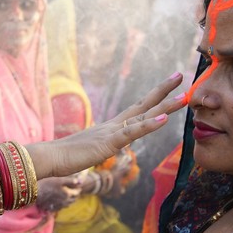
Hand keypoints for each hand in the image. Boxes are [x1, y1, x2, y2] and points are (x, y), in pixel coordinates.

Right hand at [28, 73, 184, 178]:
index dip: (154, 98)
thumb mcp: (89, 151)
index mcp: (111, 128)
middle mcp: (114, 126)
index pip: (137, 110)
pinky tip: (165, 119)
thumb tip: (102, 148)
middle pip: (143, 105)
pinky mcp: (108, 143)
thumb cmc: (64, 156)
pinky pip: (133, 132)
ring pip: (143, 116)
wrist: (49, 157)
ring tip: (184, 96)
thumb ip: (99, 147)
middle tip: (180, 75)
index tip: (168, 86)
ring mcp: (112, 133)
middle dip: (163, 91)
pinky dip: (149, 125)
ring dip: (165, 106)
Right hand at [36, 175, 80, 211]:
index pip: (77, 192)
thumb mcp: (59, 180)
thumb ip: (71, 181)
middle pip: (73, 200)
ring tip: (68, 196)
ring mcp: (58, 206)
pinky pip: (60, 208)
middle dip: (75, 195)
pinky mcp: (51, 208)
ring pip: (67, 204)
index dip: (78, 188)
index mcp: (68, 194)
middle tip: (74, 191)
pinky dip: (61, 205)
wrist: (34, 192)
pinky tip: (59, 202)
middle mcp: (65, 202)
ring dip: (69, 200)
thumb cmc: (46, 183)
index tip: (78, 185)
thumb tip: (81, 181)